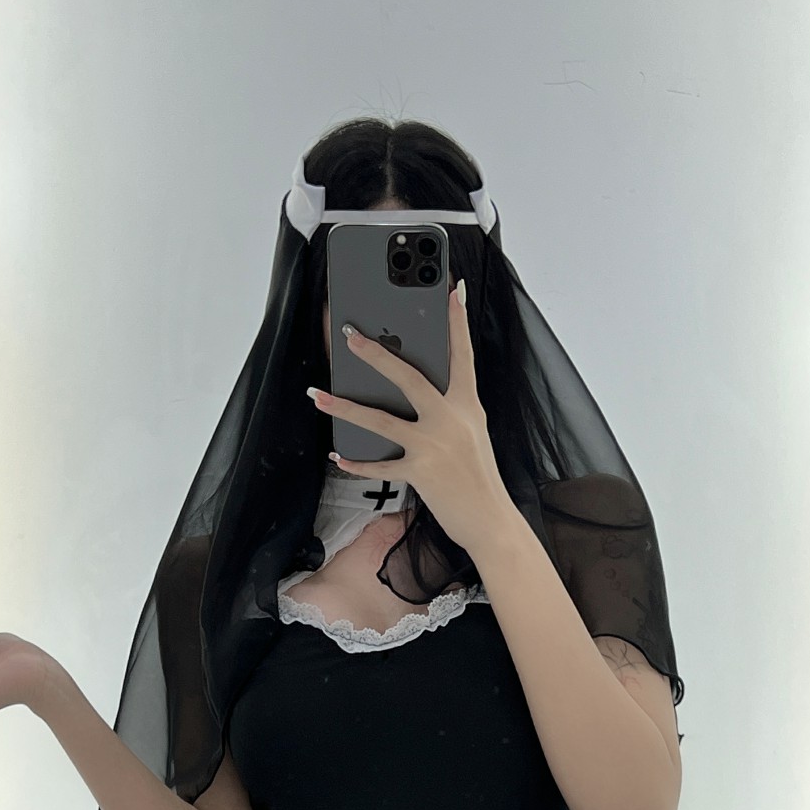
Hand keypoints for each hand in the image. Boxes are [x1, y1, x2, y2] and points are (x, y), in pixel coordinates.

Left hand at [307, 278, 517, 555]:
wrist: (490, 520)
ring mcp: (434, 444)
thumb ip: (450, 407)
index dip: (457, 321)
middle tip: (351, 335)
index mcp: (468, 405)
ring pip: (381, 420)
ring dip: (344, 407)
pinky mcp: (421, 472)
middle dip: (376, 354)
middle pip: (409, 378)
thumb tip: (420, 390)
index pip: (463, 354)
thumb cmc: (479, 476)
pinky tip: (337, 456)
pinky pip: (380, 466)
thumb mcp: (472, 432)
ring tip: (318, 395)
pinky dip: (356, 463)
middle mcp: (451, 418)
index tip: (451, 289)